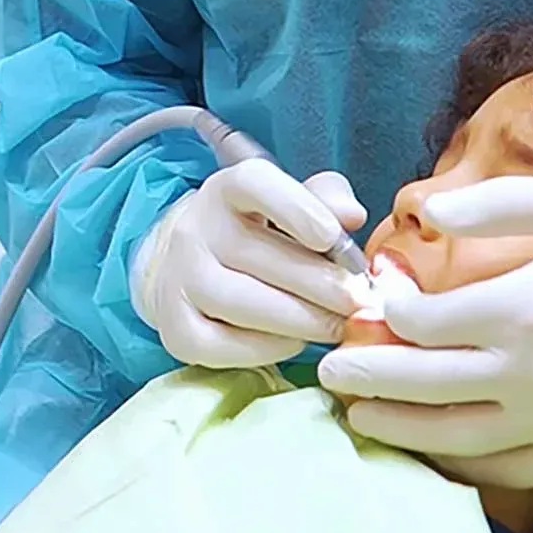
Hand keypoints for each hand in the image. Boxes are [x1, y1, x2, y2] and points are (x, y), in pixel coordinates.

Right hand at [132, 161, 366, 368]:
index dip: (294, 208)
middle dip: (315, 283)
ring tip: (335, 325)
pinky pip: (219, 344)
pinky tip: (296, 342)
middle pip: (253, 253)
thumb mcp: (296, 204)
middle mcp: (195, 228)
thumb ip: (328, 200)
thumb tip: (352, 215)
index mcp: (228, 188)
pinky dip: (264, 348)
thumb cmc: (262, 232)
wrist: (195, 267)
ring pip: (237, 301)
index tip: (332, 236)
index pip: (253, 183)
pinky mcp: (175, 326)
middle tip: (357, 301)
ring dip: (296, 319)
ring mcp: (179, 278)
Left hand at [318, 176, 532, 487]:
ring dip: (397, 427)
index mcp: (528, 308)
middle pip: (423, 385)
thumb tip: (427, 210)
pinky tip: (435, 447)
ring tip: (359, 416)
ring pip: (453, 438)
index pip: (426, 322)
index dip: (386, 311)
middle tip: (328, 373)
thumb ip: (497, 202)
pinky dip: (458, 463)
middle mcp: (532, 375)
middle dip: (366, 379)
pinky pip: (502, 470)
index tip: (371, 296)